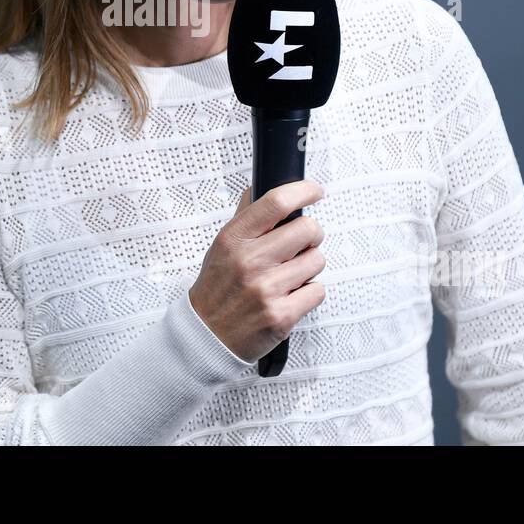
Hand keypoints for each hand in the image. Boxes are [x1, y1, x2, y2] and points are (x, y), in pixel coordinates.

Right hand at [188, 180, 326, 362]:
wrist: (207, 335)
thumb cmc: (217, 289)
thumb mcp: (222, 247)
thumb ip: (244, 218)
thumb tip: (260, 187)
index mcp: (234, 239)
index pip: (276, 202)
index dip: (303, 191)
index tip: (314, 190)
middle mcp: (250, 261)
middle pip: (307, 229)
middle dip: (311, 234)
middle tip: (303, 242)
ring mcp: (267, 289)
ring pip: (317, 261)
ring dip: (309, 266)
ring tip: (290, 274)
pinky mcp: (282, 315)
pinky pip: (317, 290)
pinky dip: (309, 292)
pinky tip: (290, 295)